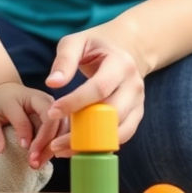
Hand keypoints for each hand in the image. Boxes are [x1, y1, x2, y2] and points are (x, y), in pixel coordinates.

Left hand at [0, 82, 60, 169]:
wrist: (8, 91)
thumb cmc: (0, 103)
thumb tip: (0, 150)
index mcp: (25, 96)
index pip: (31, 115)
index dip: (27, 133)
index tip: (24, 148)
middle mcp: (43, 99)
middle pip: (51, 121)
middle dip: (45, 144)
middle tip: (34, 162)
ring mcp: (53, 106)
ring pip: (61, 127)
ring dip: (53, 148)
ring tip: (39, 163)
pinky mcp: (59, 114)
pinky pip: (64, 130)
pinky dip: (59, 145)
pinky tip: (48, 157)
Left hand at [42, 22, 145, 156]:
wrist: (124, 50)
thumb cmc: (95, 46)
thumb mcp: (76, 42)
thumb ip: (64, 60)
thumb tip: (52, 83)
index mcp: (121, 64)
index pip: (99, 88)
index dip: (75, 102)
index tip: (52, 112)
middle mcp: (134, 85)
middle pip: (111, 113)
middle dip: (82, 130)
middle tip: (54, 141)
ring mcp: (139, 102)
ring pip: (118, 131)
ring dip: (90, 144)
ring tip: (61, 149)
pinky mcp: (137, 115)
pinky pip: (121, 137)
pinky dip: (100, 146)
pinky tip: (77, 147)